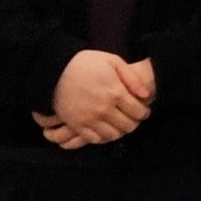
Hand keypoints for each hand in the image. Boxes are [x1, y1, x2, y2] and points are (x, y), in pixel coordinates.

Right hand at [37, 50, 152, 149]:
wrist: (54, 71)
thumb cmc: (85, 63)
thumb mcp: (112, 61)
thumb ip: (131, 78)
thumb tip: (146, 95)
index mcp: (115, 92)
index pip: (138, 111)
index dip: (144, 113)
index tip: (144, 111)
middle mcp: (104, 109)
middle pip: (128, 126)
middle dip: (135, 123)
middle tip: (134, 118)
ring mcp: (89, 119)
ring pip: (113, 135)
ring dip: (120, 131)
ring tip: (120, 124)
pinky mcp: (76, 125)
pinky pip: (95, 139)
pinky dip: (103, 137)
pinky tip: (106, 130)